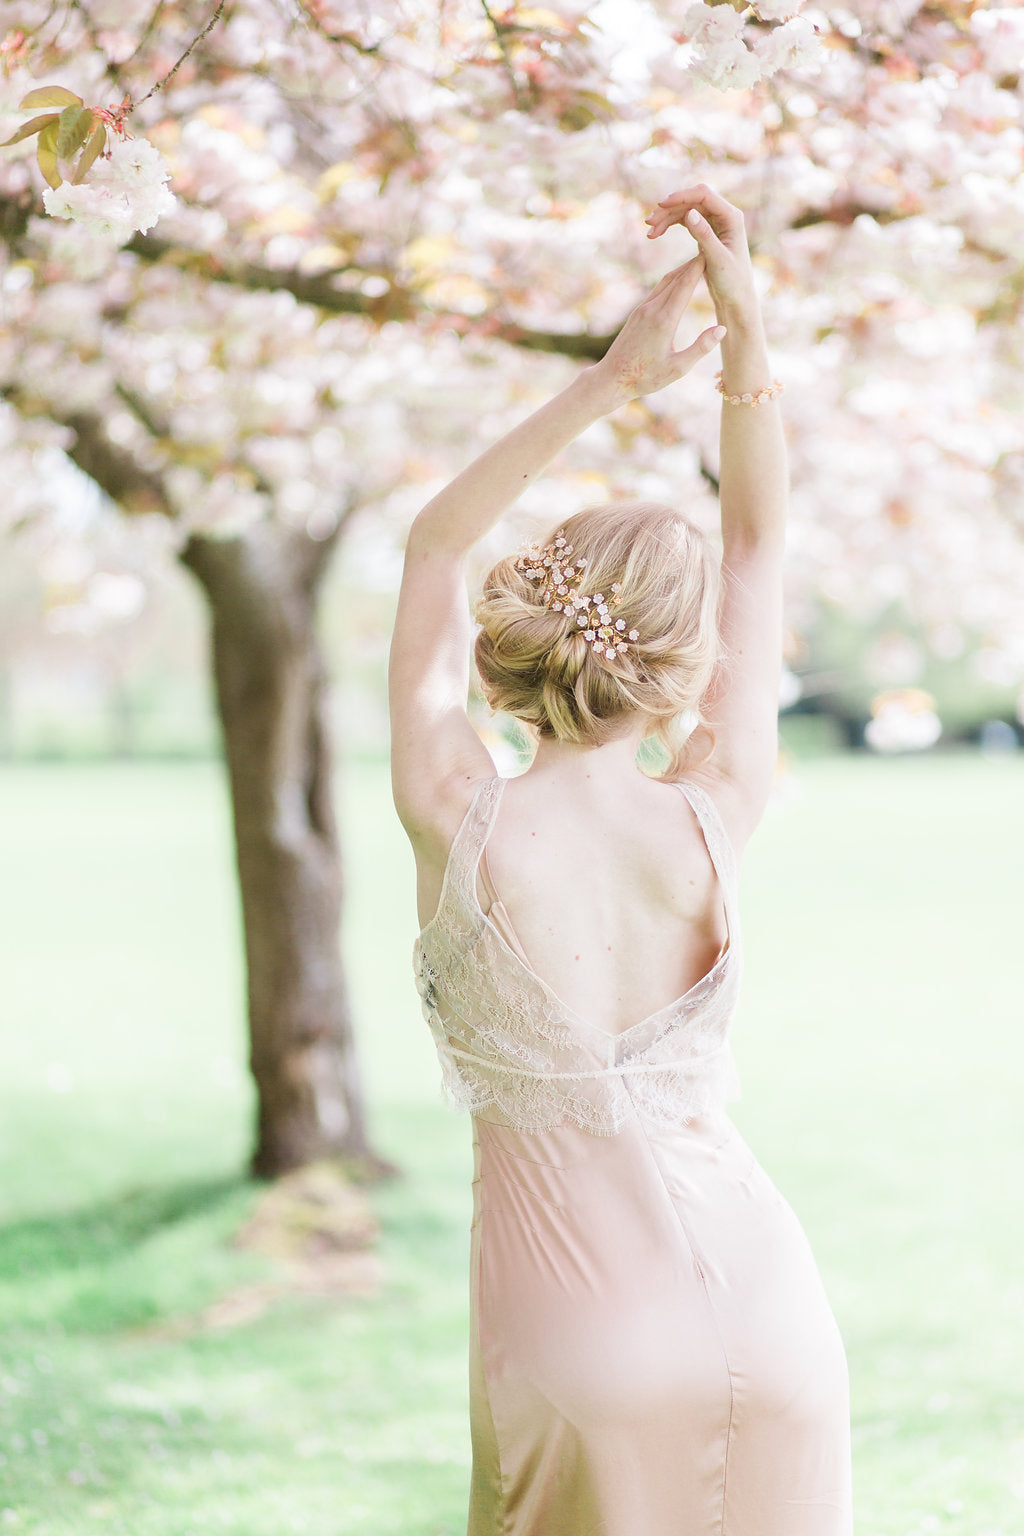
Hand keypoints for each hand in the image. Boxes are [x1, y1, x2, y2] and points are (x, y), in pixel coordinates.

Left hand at [589, 256, 724, 404]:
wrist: (611, 378)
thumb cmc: (646, 377)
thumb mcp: (677, 368)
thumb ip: (700, 348)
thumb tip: (722, 329)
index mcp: (664, 320)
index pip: (685, 284)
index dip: (700, 267)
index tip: (713, 253)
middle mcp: (652, 309)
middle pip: (677, 277)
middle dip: (694, 263)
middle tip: (712, 250)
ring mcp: (643, 309)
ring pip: (666, 281)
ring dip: (683, 270)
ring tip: (699, 261)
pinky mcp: (637, 312)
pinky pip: (657, 290)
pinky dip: (672, 281)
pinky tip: (679, 280)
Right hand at [645, 185, 757, 323]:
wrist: (736, 297)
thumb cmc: (732, 281)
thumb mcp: (717, 260)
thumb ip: (704, 236)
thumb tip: (690, 213)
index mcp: (731, 217)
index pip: (704, 196)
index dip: (681, 197)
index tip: (660, 205)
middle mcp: (724, 215)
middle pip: (692, 200)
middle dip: (669, 208)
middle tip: (649, 223)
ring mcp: (714, 222)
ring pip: (685, 210)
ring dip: (666, 217)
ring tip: (649, 231)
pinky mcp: (705, 231)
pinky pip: (684, 220)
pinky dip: (670, 225)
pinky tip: (656, 234)